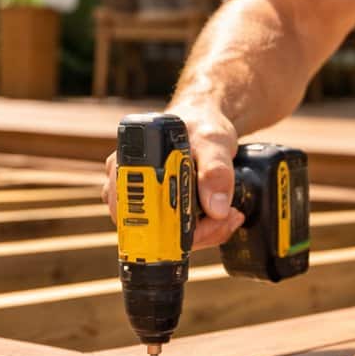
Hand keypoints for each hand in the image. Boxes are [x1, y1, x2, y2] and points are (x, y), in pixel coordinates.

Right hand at [101, 106, 245, 249]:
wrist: (204, 120)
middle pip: (148, 230)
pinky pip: (171, 231)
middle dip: (193, 234)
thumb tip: (215, 210)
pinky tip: (218, 218)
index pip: (137, 209)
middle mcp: (126, 181)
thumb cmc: (202, 125)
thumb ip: (215, 171)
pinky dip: (198, 231)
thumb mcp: (213, 142)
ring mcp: (140, 196)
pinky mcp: (156, 206)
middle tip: (226, 218)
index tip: (209, 220)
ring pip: (161, 235)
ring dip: (199, 234)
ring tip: (228, 215)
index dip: (170, 227)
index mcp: (130, 163)